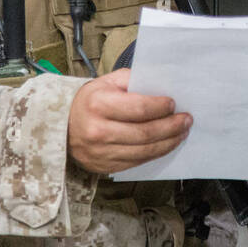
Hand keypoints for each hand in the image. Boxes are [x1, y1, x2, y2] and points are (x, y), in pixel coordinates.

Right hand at [67, 69, 190, 174]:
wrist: (61, 125)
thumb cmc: (89, 100)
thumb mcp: (106, 82)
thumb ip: (132, 80)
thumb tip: (161, 86)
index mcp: (99, 105)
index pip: (139, 109)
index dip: (160, 107)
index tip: (174, 104)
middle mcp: (98, 131)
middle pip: (145, 133)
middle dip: (171, 127)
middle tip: (186, 120)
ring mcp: (101, 152)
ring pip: (144, 151)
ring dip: (168, 142)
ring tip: (182, 133)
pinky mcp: (104, 166)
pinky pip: (137, 162)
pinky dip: (155, 153)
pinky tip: (166, 144)